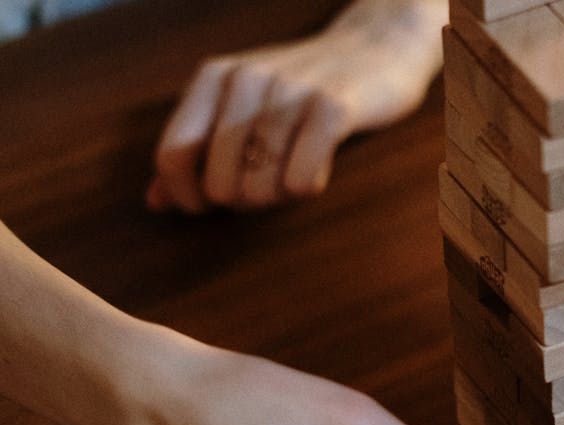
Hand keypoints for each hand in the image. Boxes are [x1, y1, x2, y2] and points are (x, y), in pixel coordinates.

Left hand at [148, 0, 445, 211]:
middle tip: (267, 188)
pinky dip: (308, 188)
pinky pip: (301, 182)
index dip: (187, 196)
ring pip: (260, 189)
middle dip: (242, 202)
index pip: (173, 156)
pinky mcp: (333, 108)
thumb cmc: (304, 90)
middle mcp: (246, 80)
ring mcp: (289, 92)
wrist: (380, 49)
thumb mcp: (242, 107)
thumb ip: (196, 150)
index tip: (209, 207)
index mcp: (214, 77)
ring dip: (279, 197)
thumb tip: (156, 202)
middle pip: (218, 183)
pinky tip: (319, 168)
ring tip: (294, 175)